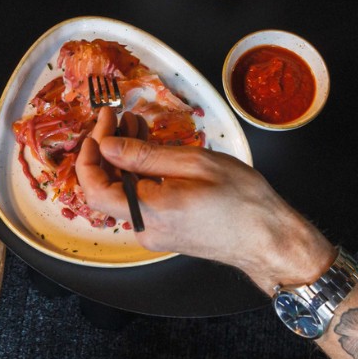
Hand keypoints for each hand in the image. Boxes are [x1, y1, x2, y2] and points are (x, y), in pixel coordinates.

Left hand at [76, 107, 333, 291]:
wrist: (271, 241)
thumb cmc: (244, 202)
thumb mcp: (195, 164)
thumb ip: (145, 155)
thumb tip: (107, 145)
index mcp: (149, 211)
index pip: (94, 188)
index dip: (88, 155)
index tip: (99, 127)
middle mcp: (144, 227)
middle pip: (106, 186)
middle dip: (106, 148)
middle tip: (116, 118)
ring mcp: (152, 231)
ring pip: (122, 189)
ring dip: (123, 156)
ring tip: (134, 124)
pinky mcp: (162, 229)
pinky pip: (138, 197)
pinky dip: (138, 170)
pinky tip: (148, 146)